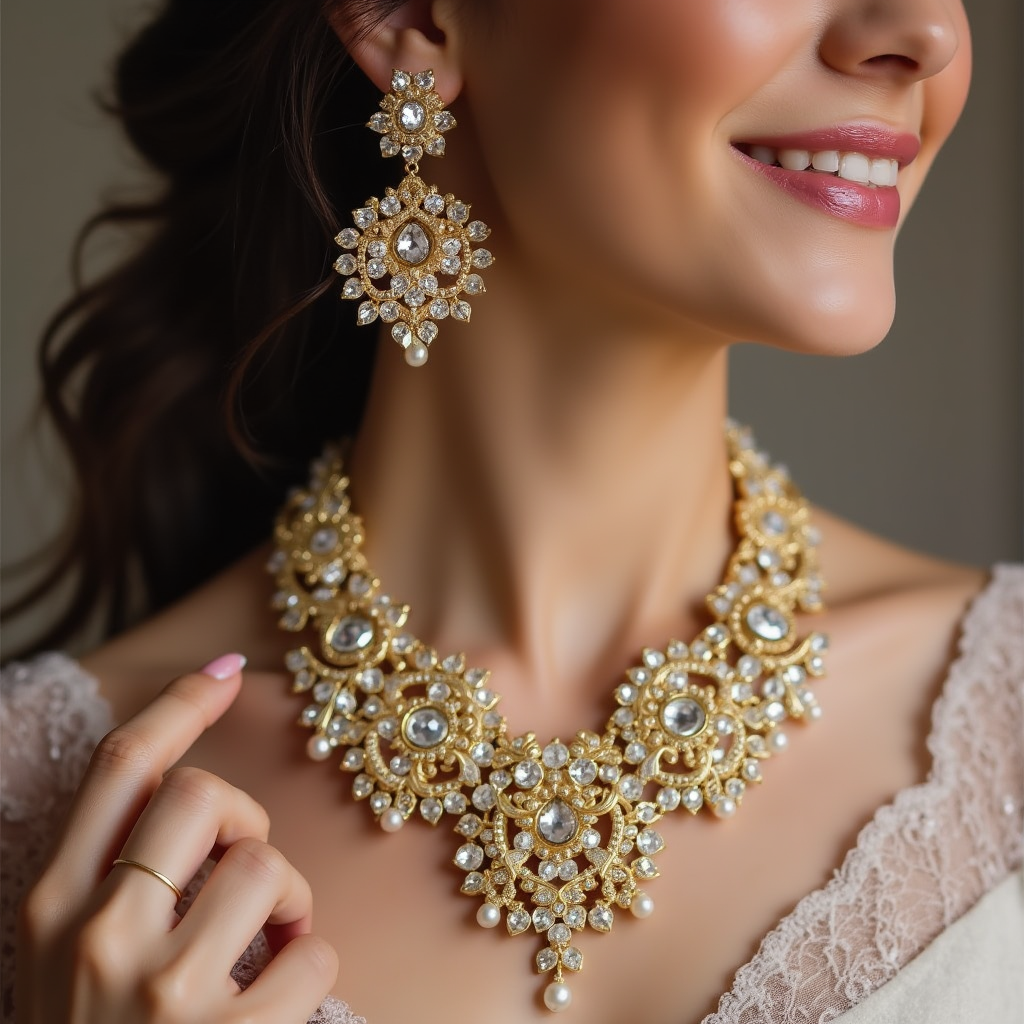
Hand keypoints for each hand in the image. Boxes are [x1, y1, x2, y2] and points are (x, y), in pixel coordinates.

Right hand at [15, 654, 338, 1022]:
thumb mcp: (72, 958)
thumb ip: (118, 879)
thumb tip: (199, 796)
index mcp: (51, 906)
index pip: (122, 768)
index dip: (181, 705)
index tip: (227, 671)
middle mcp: (96, 937)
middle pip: (203, 795)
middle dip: (247, 818)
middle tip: (247, 870)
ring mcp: (158, 995)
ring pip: (267, 866)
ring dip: (290, 900)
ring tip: (268, 947)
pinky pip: (311, 951)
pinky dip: (312, 965)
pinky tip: (280, 1000)